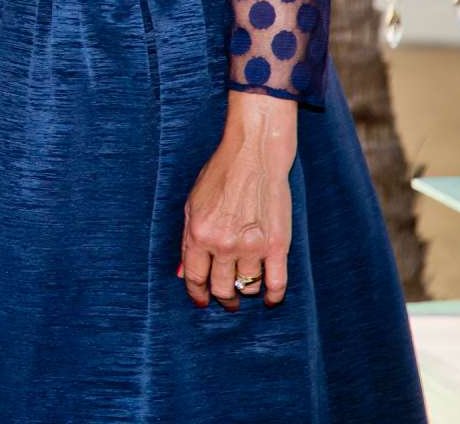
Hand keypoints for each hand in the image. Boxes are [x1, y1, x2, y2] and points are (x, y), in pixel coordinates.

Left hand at [179, 91, 295, 309]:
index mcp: (198, 233)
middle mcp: (223, 244)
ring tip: (245, 288)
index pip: (194, 277)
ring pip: (247, 287)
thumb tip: (182, 273)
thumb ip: (187, 240)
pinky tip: (269, 299)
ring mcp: (251, 247)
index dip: (197, 293)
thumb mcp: (192, 205)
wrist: (254, 157)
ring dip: (245, 292)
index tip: (201, 301)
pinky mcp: (277, 246)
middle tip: (227, 300)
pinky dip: (272, 296)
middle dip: (223, 298)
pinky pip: (276, 284)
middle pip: (221, 288)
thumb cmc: (220, 177)